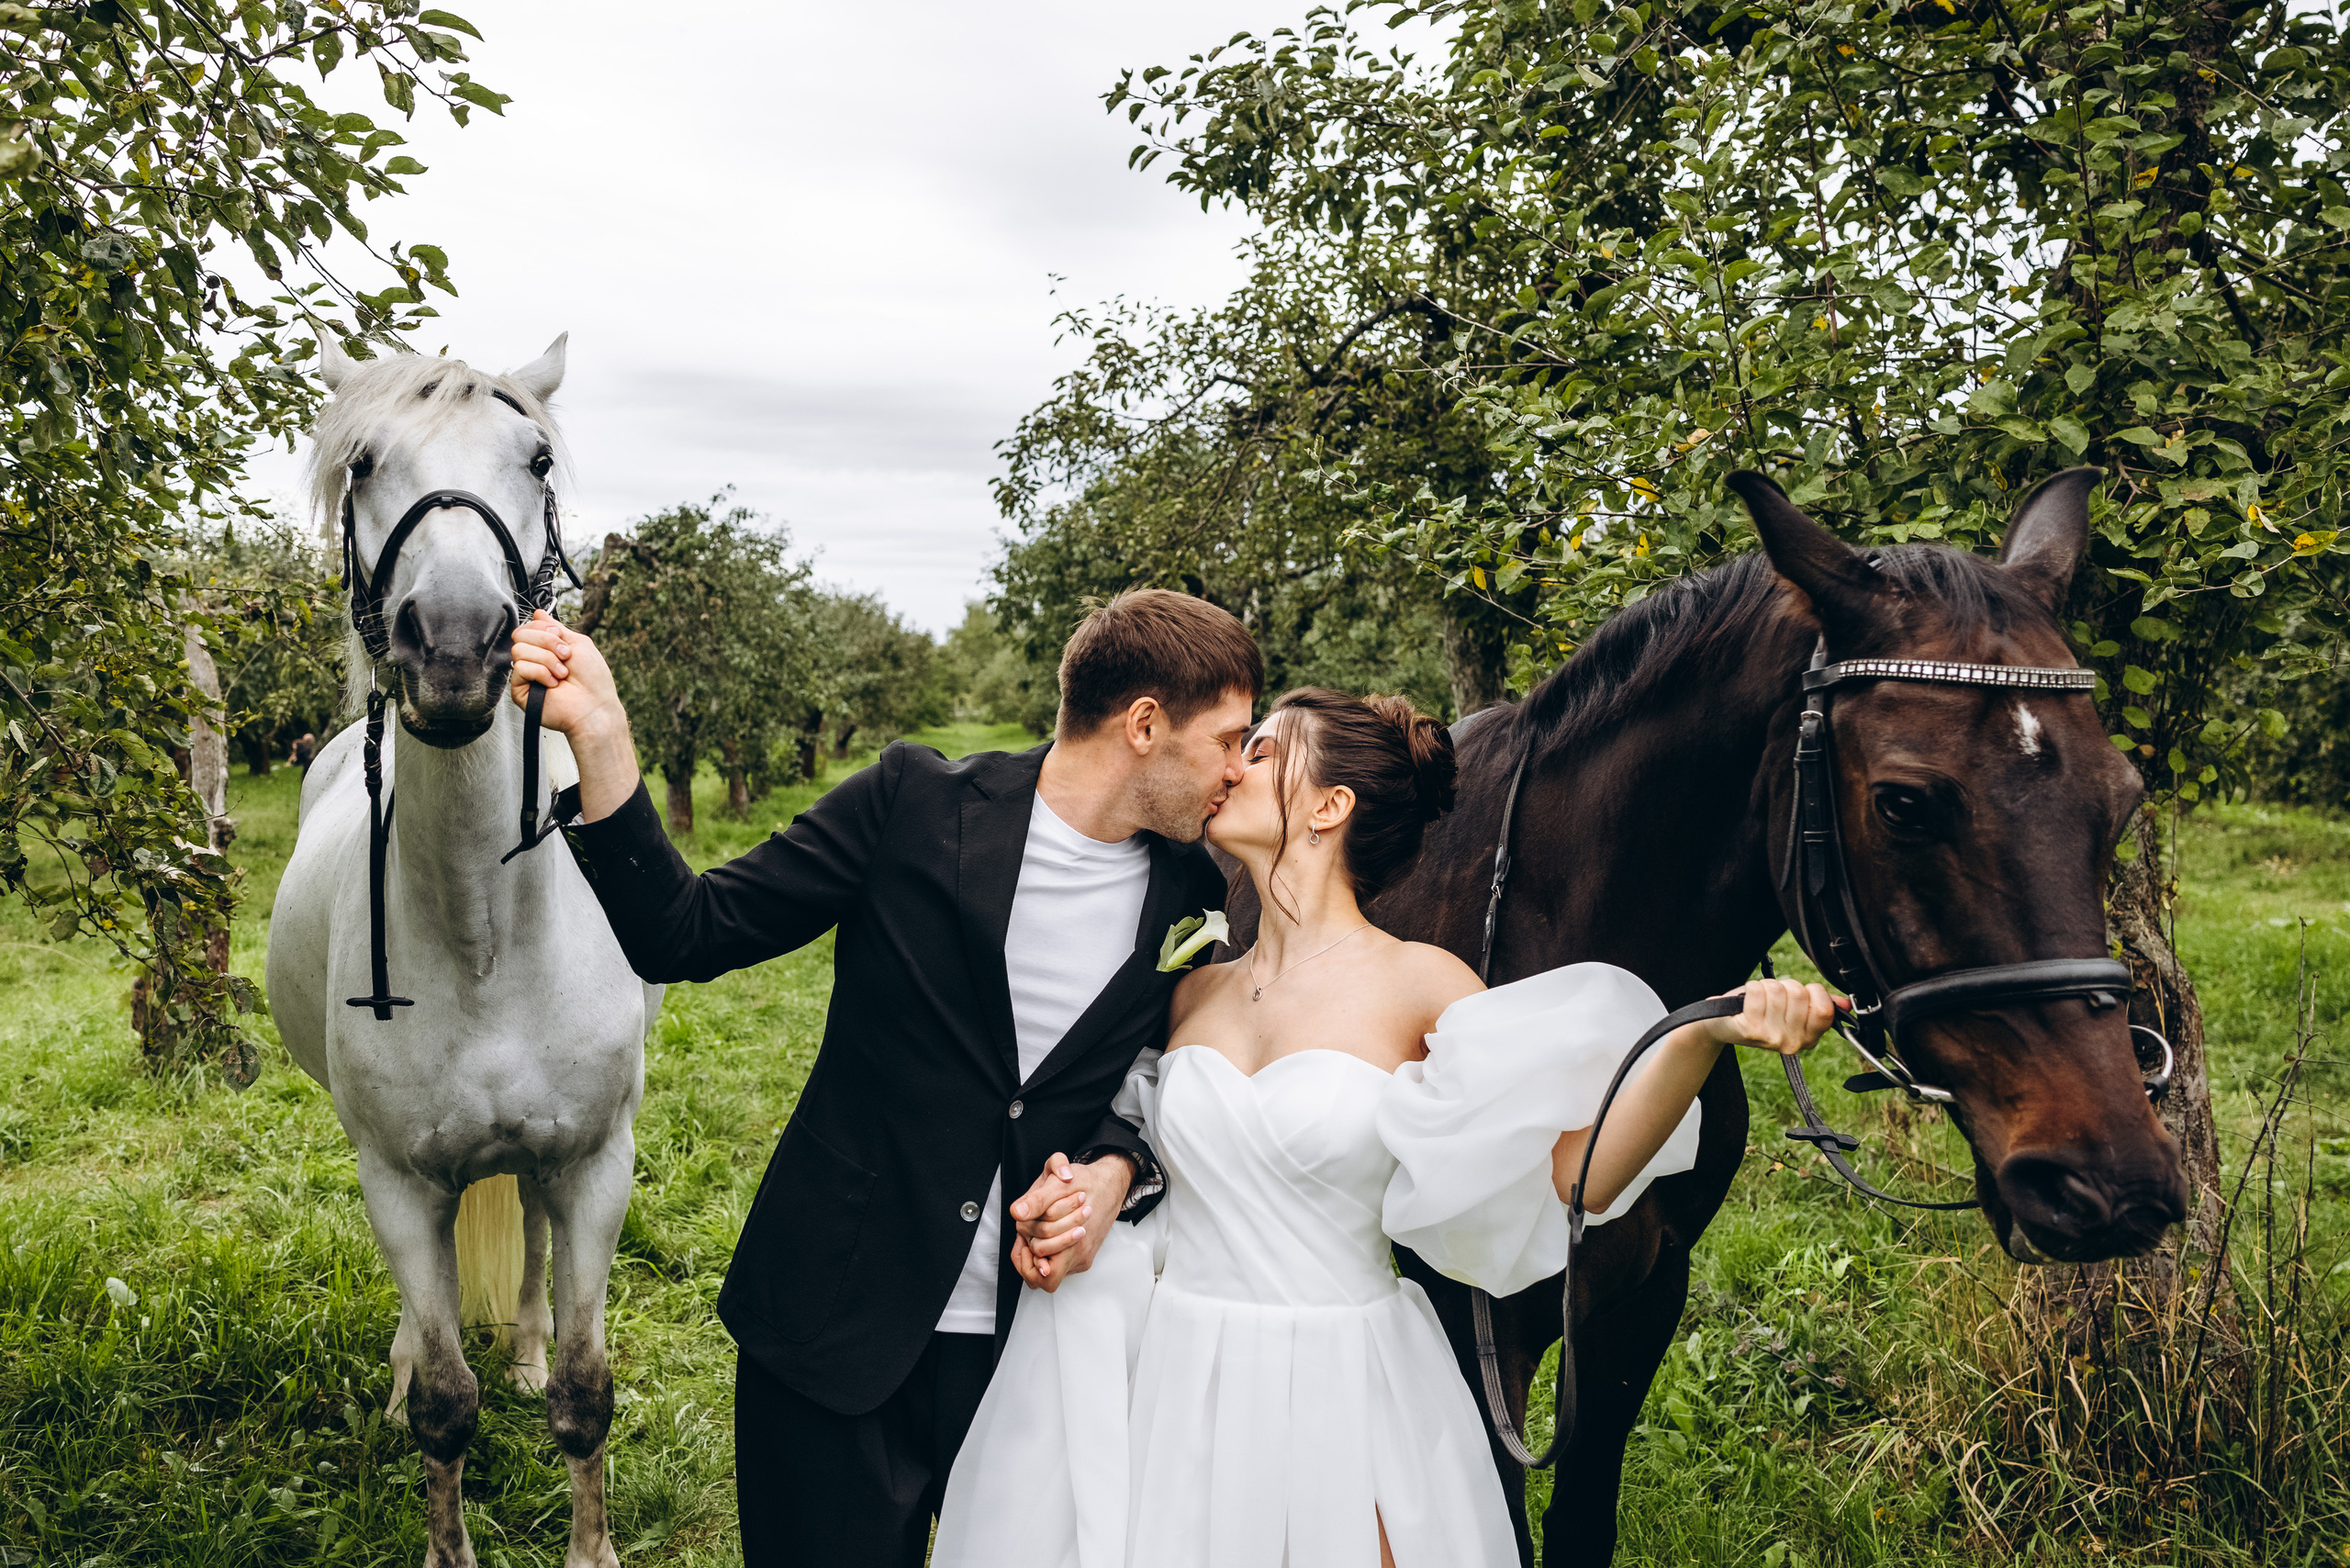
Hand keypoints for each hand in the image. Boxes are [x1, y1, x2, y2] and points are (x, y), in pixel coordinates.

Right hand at [509, 610, 621, 738]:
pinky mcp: (520, 691)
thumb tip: (538, 613)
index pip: (528, 626)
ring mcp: (526, 675)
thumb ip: (556, 628)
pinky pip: (520, 668)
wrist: (595, 706)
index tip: (563, 640)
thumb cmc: (593, 679)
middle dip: (547, 642)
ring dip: (547, 659)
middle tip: (565, 657)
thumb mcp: (578, 643)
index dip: (545, 629)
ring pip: (519, 650)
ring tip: (562, 674)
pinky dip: (540, 673)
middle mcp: (534, 660)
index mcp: (546, 648)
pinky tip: (552, 684)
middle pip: (520, 634)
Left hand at [1007, 1152, 1132, 1292]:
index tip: (1022, 1237)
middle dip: (1029, 1255)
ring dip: (1039, 1253)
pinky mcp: (1083, 1255)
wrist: (1110, 1183)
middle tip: (1025, 1235)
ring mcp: (1083, 1258)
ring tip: (1034, 1233)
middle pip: (1044, 1277)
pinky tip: (1045, 1233)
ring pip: (1051, 1270)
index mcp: (1075, 1242)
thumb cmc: (1087, 1182)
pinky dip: (1049, 1251)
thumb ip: (1037, 1200)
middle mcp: (1080, 1256)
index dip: (1025, 1258)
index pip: (1042, 1273)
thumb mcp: (1059, 1184)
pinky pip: (1060, 1264)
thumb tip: (1017, 1213)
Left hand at [1702, 976, 1842, 1056]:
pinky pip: (1757, 991)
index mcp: (1808, 1038)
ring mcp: (1772, 1038)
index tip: (1801, 995)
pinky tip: (1747, 1001)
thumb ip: (1821, 1007)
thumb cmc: (1762, 1013)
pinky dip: (1750, 987)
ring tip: (1760, 1001)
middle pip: (1799, 994)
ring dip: (1766, 987)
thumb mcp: (1794, 1012)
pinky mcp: (1750, 1029)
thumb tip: (1845, 1003)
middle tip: (1774, 999)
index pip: (1825, 1009)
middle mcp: (1792, 1043)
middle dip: (1785, 987)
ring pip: (1778, 990)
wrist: (1722, 1024)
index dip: (1813, 992)